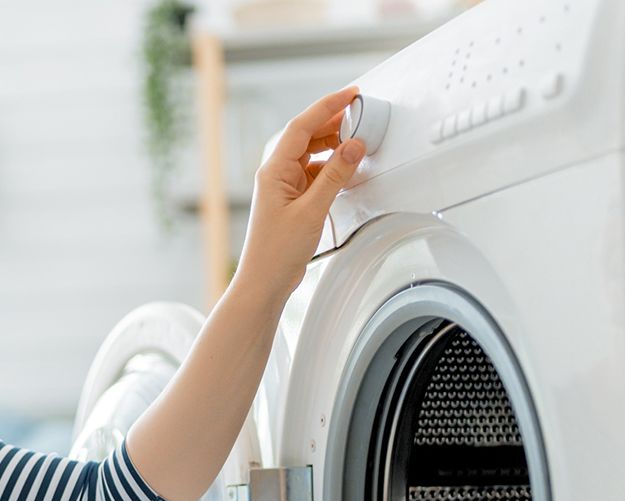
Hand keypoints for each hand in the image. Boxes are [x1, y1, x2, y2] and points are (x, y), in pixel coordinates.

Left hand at [231, 85, 366, 303]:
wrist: (265, 281)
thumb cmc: (277, 251)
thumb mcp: (312, 210)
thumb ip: (335, 175)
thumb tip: (354, 146)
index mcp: (273, 170)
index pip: (301, 126)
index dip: (326, 106)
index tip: (350, 95)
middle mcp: (276, 174)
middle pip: (306, 136)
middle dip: (333, 123)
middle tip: (359, 114)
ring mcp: (283, 186)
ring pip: (312, 154)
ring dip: (333, 145)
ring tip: (356, 140)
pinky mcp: (292, 199)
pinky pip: (315, 173)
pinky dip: (332, 167)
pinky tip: (346, 168)